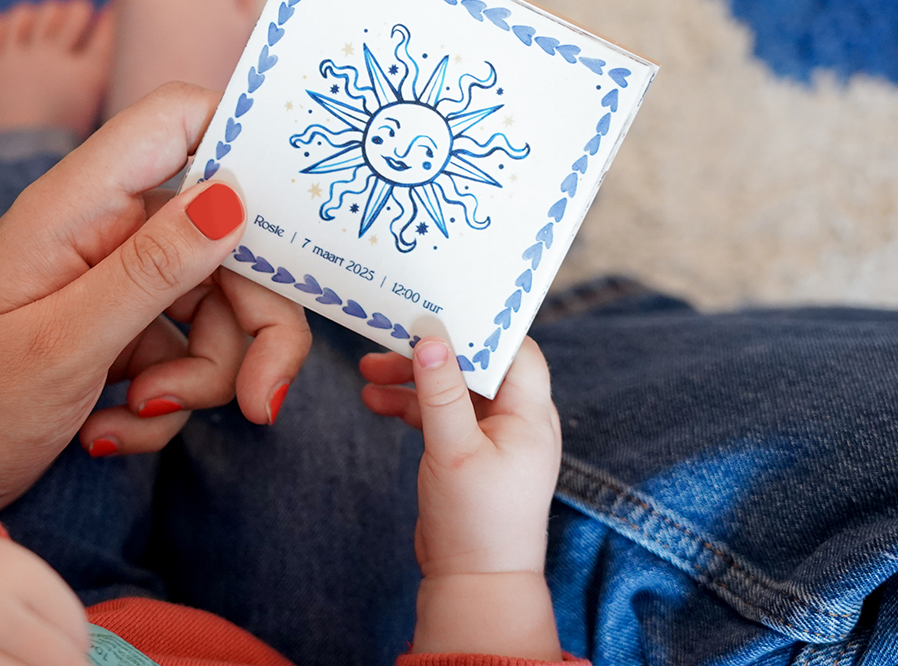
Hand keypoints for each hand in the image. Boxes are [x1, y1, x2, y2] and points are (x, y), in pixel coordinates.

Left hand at [0, 82, 311, 510]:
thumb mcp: (60, 342)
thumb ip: (153, 268)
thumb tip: (236, 198)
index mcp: (84, 201)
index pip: (179, 118)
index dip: (245, 138)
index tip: (300, 208)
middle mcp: (112, 227)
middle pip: (230, 234)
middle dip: (255, 321)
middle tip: (256, 401)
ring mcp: (122, 277)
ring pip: (223, 301)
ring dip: (206, 373)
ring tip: (143, 415)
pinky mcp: (129, 326)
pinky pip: (194, 347)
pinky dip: (173, 398)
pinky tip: (114, 428)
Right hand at [361, 336, 562, 657]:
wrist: (474, 588)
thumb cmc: (477, 523)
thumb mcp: (454, 450)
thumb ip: (441, 392)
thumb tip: (431, 339)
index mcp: (530, 413)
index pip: (513, 349)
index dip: (480, 327)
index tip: (440, 309)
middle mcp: (517, 419)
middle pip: (475, 365)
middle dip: (432, 352)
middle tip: (389, 339)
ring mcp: (493, 436)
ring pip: (452, 388)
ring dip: (413, 378)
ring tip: (367, 373)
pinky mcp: (470, 452)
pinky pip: (441, 414)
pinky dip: (411, 405)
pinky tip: (375, 402)